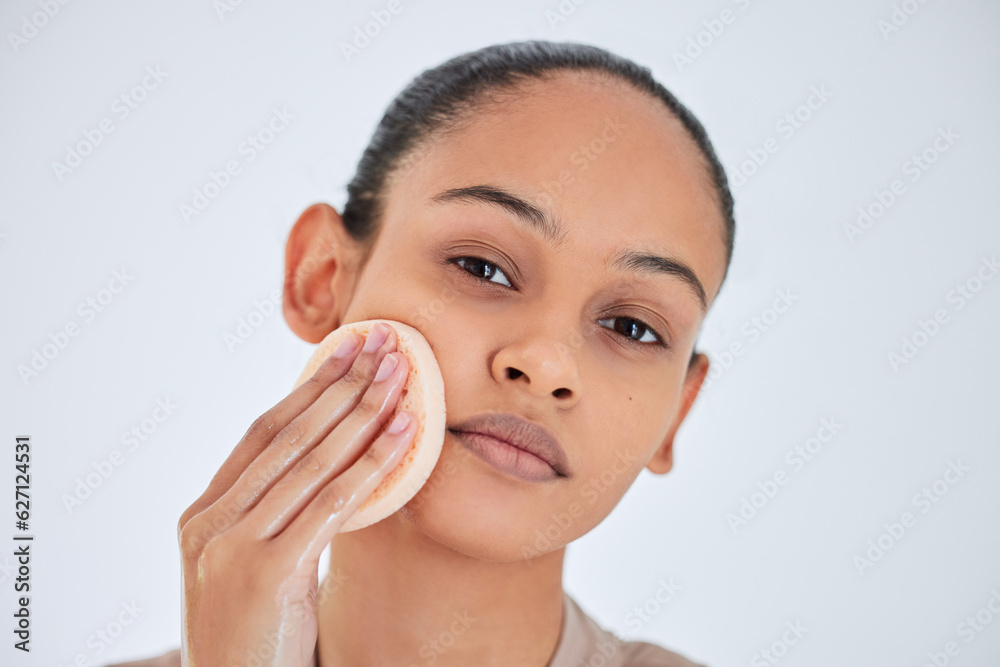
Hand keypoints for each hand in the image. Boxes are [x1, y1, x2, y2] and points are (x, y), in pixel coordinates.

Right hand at [176, 322, 413, 665]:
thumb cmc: (258, 639)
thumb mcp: (255, 567)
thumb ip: (273, 516)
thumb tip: (329, 460)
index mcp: (201, 516)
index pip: (261, 433)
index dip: (309, 387)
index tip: (346, 350)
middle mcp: (209, 524)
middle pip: (288, 435)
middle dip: (341, 383)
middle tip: (383, 343)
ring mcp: (232, 547)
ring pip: (312, 461)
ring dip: (363, 411)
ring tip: (402, 376)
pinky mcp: (267, 574)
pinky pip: (332, 504)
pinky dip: (373, 464)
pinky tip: (404, 434)